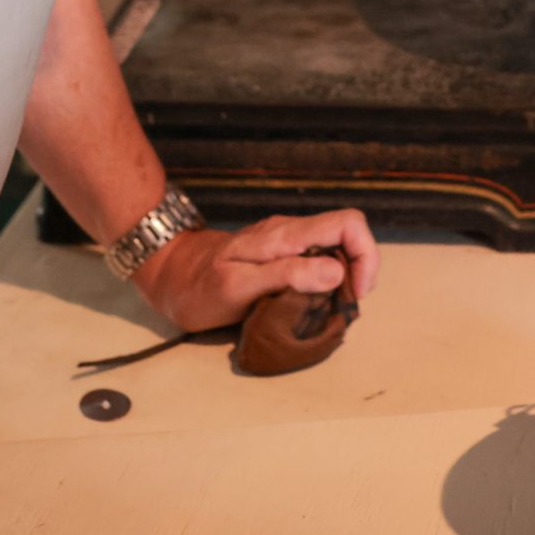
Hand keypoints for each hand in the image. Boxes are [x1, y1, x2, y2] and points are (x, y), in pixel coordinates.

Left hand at [130, 209, 378, 331]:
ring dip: (343, 280)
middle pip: (348, 236)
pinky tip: (310, 305)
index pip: (348, 224)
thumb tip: (337, 272)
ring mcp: (286, 243)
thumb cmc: (198, 287)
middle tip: (344, 307)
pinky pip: (316, 262)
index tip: (356, 292)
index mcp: (285, 235)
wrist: (168, 277)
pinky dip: (325, 284)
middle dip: (358, 271)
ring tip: (328, 311)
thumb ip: (287, 275)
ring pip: (334, 251)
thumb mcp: (239, 286)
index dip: (365, 255)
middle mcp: (291, 233)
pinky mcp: (280, 256)